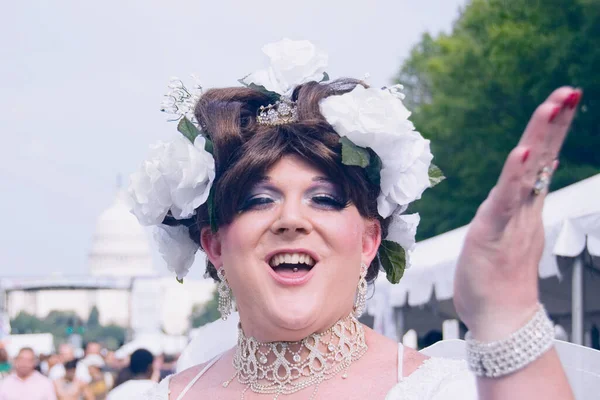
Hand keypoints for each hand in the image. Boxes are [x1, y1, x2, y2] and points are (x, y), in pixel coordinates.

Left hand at [453, 87, 581, 340]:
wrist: (501, 320)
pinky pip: (506, 201)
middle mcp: (524, 209)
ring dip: (538, 137)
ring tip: (552, 106)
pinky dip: (514, 177)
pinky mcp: (494, 233)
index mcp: (524, 207)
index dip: (551, 130)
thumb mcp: (508, 234)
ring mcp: (512, 220)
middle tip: (569, 90)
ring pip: (527, 172)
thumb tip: (522, 187)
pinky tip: (520, 153)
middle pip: (541, 158)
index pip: (540, 160)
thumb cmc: (498, 281)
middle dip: (554, 123)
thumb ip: (516, 208)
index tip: (563, 100)